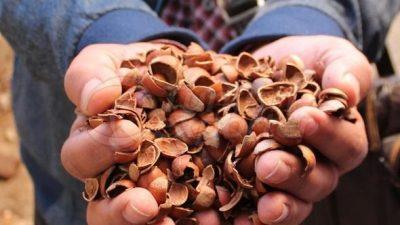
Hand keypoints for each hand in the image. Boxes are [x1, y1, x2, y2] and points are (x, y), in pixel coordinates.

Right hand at [61, 42, 227, 224]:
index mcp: (91, 146)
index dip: (99, 149)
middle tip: (145, 204)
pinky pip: (187, 210)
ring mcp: (153, 184)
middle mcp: (117, 174)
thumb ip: (90, 76)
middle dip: (122, 210)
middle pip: (106, 206)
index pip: (82, 157)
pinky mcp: (187, 187)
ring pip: (144, 218)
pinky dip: (197, 217)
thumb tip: (96, 99)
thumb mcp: (104, 62)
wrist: (171, 73)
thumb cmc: (129, 70)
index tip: (128, 132)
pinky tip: (211, 217)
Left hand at [251, 36, 371, 224]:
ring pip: (289, 202)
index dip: (327, 135)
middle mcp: (316, 164)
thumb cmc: (304, 62)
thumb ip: (345, 69)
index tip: (303, 117)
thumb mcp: (328, 55)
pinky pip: (249, 203)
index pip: (344, 144)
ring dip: (275, 208)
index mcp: (340, 138)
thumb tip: (349, 92)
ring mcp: (283, 175)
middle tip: (269, 165)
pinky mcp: (250, 178)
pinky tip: (219, 214)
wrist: (265, 67)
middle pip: (316, 182)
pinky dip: (238, 212)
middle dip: (293, 174)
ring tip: (260, 207)